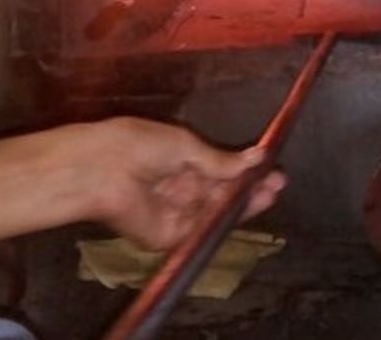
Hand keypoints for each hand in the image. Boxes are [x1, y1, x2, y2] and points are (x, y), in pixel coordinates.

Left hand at [69, 117, 285, 249]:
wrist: (102, 170)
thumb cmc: (139, 145)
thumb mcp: (186, 145)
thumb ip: (220, 160)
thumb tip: (256, 157)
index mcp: (179, 161)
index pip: (218, 168)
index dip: (243, 169)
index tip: (269, 164)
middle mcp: (180, 188)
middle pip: (221, 192)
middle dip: (249, 187)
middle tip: (277, 182)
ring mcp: (177, 213)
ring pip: (216, 211)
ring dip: (244, 202)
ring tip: (272, 191)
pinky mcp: (171, 235)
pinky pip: (203, 228)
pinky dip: (226, 219)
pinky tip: (250, 205)